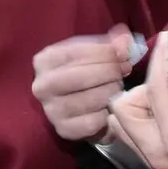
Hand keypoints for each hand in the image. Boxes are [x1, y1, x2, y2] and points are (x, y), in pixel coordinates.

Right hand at [32, 26, 137, 141]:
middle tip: (125, 69)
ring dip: (111, 91)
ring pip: (89, 99)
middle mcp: (42, 86)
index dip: (104, 52)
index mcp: (44, 61)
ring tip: (117, 87)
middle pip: (81, 76)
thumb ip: (110, 44)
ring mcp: (51, 110)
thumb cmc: (86, 74)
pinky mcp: (64, 130)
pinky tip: (110, 107)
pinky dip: (106, 114)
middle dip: (109, 71)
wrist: (78, 108)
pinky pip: (92, 122)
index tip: (124, 53)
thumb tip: (125, 39)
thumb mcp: (93, 54)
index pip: (75, 52)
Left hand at [106, 24, 167, 168]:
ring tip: (167, 94)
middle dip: (140, 88)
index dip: (159, 59)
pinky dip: (142, 116)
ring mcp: (154, 162)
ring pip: (122, 124)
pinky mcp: (157, 164)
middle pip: (122, 109)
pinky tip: (165, 106)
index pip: (154, 90)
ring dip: (137, 103)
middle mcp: (156, 154)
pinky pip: (133, 134)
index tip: (166, 38)